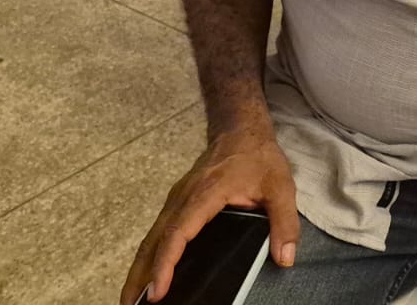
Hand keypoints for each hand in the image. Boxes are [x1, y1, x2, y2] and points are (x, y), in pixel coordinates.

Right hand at [121, 130, 299, 304]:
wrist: (241, 129)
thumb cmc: (258, 156)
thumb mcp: (281, 186)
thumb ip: (285, 222)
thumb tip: (284, 258)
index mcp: (205, 194)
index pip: (178, 233)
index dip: (165, 264)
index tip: (157, 291)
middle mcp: (183, 197)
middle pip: (153, 240)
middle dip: (139, 276)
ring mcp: (177, 199)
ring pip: (151, 237)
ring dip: (139, 268)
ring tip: (131, 300)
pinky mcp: (177, 203)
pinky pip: (158, 232)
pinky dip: (149, 255)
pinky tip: (148, 274)